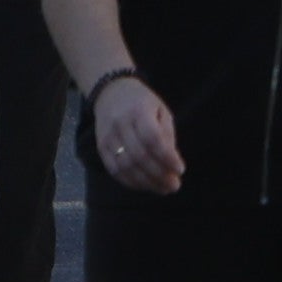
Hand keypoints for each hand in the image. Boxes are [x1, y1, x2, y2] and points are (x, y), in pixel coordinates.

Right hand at [86, 69, 184, 195]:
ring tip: (163, 189)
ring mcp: (108, 136)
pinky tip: (145, 185)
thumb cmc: (142, 103)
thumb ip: (167, 134)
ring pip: (126, 166)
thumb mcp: (161, 110)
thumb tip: (173, 163)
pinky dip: (130, 181)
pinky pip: (114, 169)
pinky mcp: (101, 147)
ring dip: (146, 182)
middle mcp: (121, 124)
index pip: (153, 138)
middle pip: (140, 155)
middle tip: (174, 185)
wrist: (111, 93)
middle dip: (159, 175)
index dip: (167, 157)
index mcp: (139, 111)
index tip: (181, 170)